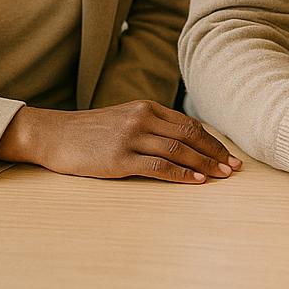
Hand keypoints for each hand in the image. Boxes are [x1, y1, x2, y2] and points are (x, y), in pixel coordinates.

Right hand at [0, 100, 241, 183]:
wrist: (54, 134)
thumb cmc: (91, 131)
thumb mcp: (125, 118)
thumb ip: (153, 126)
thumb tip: (186, 142)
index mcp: (147, 107)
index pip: (189, 124)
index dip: (212, 140)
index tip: (229, 154)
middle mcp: (142, 118)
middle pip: (189, 136)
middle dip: (215, 152)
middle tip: (234, 168)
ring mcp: (131, 138)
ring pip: (178, 151)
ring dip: (204, 165)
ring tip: (221, 176)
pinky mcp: (119, 158)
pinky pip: (158, 167)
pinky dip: (180, 174)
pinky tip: (195, 181)